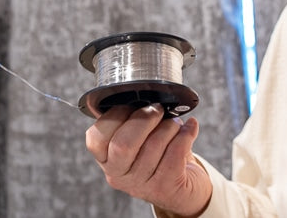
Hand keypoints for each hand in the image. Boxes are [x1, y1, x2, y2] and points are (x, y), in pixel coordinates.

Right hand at [85, 104, 211, 216]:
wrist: (183, 188)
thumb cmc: (160, 156)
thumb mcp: (139, 141)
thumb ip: (133, 122)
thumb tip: (146, 97)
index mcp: (107, 160)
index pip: (96, 138)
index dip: (114, 116)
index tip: (131, 105)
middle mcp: (119, 175)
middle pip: (123, 143)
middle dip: (144, 118)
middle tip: (157, 110)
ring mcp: (141, 184)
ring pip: (154, 144)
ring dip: (170, 125)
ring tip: (175, 124)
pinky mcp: (166, 187)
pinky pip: (176, 151)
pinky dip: (187, 133)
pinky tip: (190, 127)